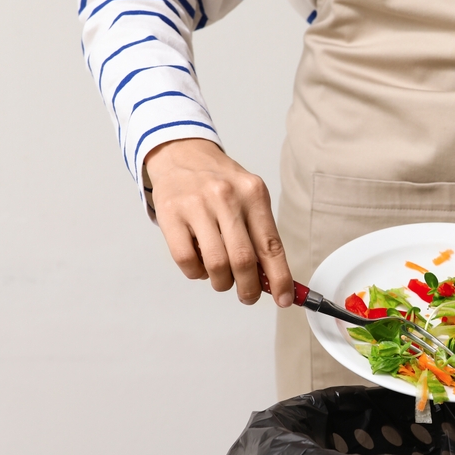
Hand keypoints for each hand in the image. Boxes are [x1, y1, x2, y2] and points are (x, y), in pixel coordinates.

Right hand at [145, 139, 292, 306]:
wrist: (180, 154)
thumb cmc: (220, 184)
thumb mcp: (249, 198)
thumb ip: (260, 235)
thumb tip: (273, 280)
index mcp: (254, 194)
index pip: (271, 245)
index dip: (280, 278)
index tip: (284, 299)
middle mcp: (226, 197)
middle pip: (243, 260)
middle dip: (249, 287)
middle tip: (248, 295)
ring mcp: (197, 204)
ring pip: (216, 264)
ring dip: (221, 282)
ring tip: (222, 278)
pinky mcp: (170, 213)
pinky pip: (186, 260)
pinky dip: (196, 273)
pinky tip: (199, 266)